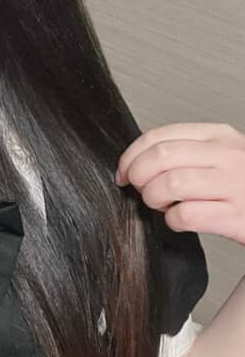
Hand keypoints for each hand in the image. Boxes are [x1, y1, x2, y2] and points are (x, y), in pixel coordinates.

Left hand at [115, 123, 244, 244]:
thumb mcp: (224, 155)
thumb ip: (188, 151)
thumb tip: (137, 159)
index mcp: (219, 135)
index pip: (159, 136)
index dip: (131, 155)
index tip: (123, 172)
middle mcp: (228, 156)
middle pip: (159, 159)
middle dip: (138, 177)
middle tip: (140, 190)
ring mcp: (235, 186)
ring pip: (168, 186)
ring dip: (153, 199)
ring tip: (162, 205)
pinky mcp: (238, 218)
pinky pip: (185, 215)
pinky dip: (172, 220)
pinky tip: (181, 221)